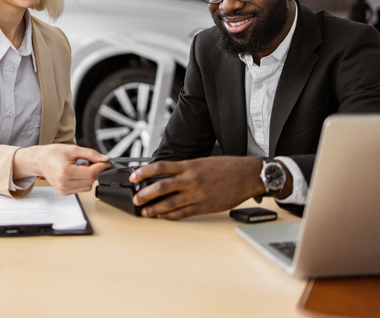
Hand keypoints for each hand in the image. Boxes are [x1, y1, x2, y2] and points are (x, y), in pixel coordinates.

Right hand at [13, 144, 109, 194]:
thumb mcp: (73, 149)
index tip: (104, 161)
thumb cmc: (52, 154)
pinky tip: (76, 173)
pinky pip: (81, 189)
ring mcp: (64, 190)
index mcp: (66, 172)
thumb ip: (91, 154)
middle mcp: (64, 183)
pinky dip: (82, 181)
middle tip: (90, 161)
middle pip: (91, 181)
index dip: (100, 166)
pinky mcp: (64, 192)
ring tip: (80, 167)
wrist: (39, 161)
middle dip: (94, 171)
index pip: (91, 173)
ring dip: (88, 177)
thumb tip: (105, 159)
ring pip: (87, 186)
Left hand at [129, 156, 264, 219]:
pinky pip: (183, 214)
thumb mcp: (202, 162)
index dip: (144, 172)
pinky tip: (163, 217)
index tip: (133, 176)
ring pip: (170, 204)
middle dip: (145, 194)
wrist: (246, 176)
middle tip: (135, 199)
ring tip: (145, 212)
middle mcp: (191, 180)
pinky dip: (171, 216)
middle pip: (161, 187)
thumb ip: (185, 169)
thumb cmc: (226, 168)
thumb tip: (166, 175)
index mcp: (190, 166)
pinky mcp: (204, 206)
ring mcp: (197, 195)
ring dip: (155, 209)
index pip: (160, 167)